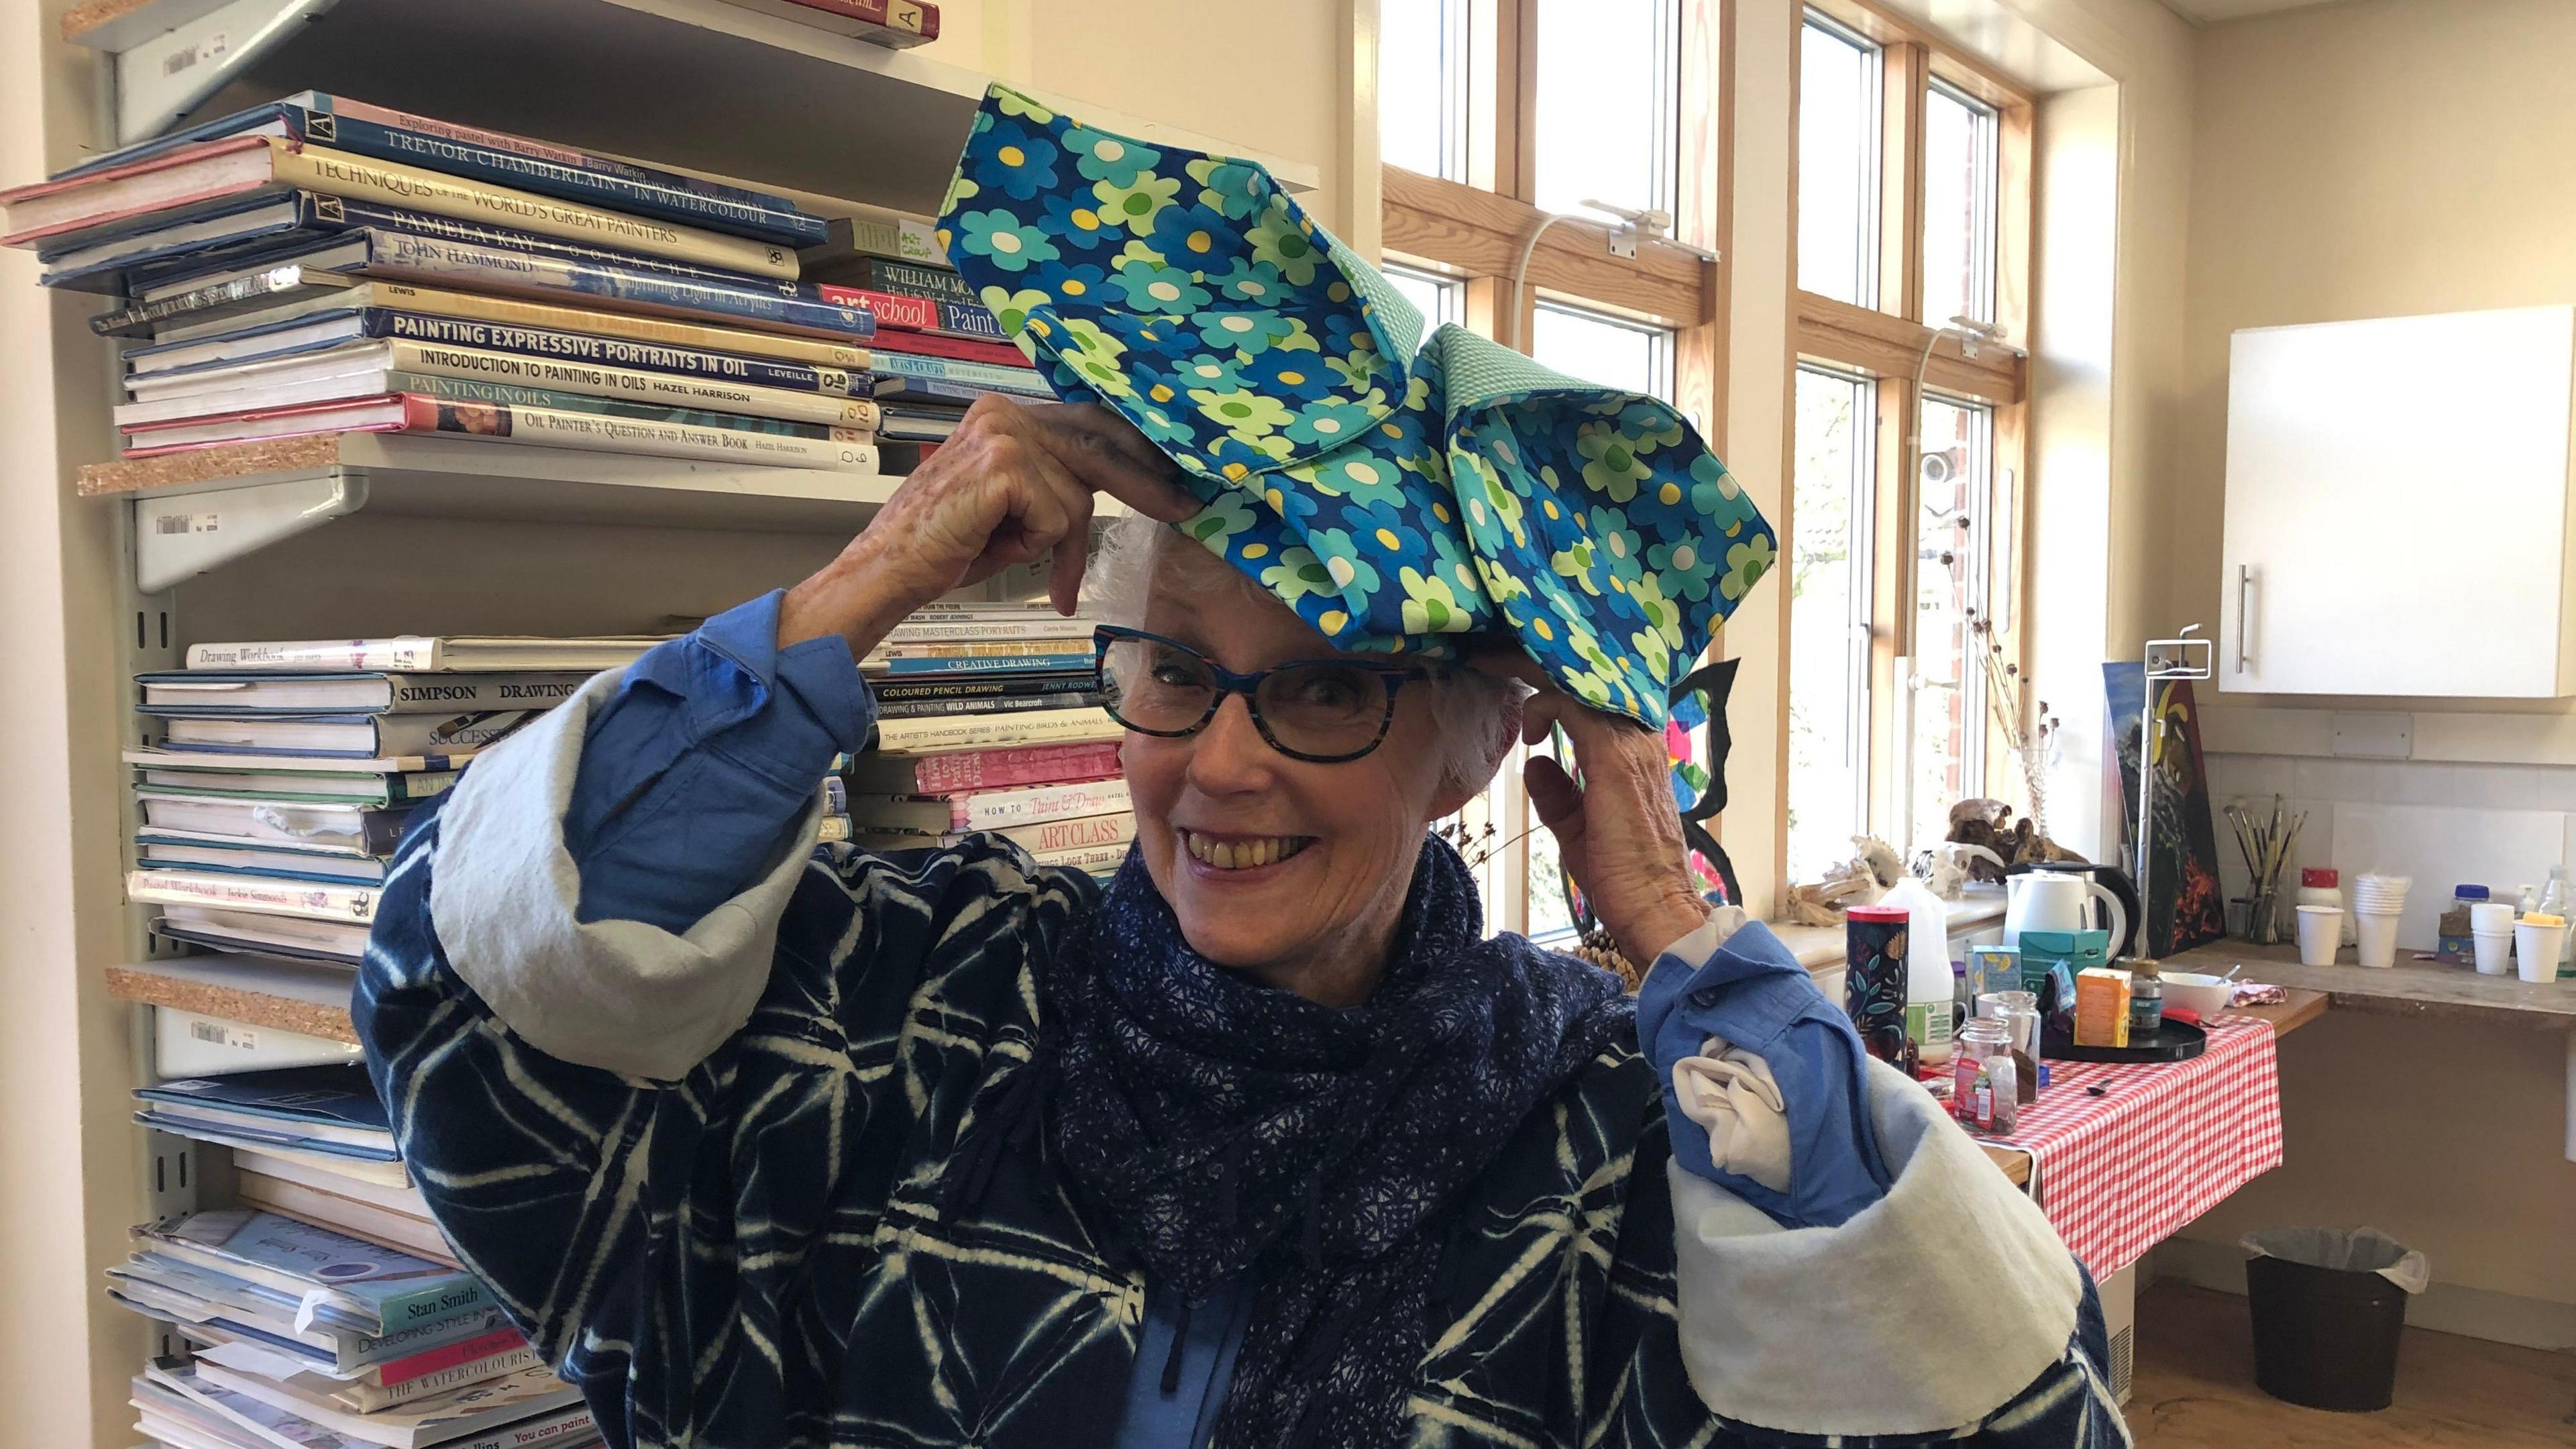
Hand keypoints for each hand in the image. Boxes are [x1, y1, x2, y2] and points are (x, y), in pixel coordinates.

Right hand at [779, 395, 1200, 651]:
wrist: (889, 567)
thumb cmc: (946, 544)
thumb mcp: (1011, 504)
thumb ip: (1053, 481)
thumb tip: (1113, 486)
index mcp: (1005, 413)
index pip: (1087, 424)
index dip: (1134, 452)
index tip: (1172, 475)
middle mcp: (1004, 411)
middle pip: (1099, 447)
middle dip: (1145, 484)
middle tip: (1187, 508)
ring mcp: (1004, 433)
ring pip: (1076, 497)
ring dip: (1053, 542)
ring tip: (1005, 552)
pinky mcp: (1006, 465)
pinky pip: (1058, 517)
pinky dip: (1035, 547)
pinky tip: (992, 547)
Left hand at [1472, 649, 1711, 965]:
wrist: (1654, 908)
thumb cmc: (1621, 876)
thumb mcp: (1576, 828)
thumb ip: (1558, 793)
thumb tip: (1535, 764)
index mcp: (1631, 753)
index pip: (1592, 697)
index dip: (1550, 679)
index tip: (1510, 677)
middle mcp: (1637, 740)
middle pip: (1586, 680)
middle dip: (1536, 662)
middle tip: (1493, 655)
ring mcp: (1630, 746)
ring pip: (1580, 684)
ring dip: (1534, 672)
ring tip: (1497, 667)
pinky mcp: (1615, 759)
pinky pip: (1576, 706)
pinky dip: (1545, 702)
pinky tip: (1528, 723)